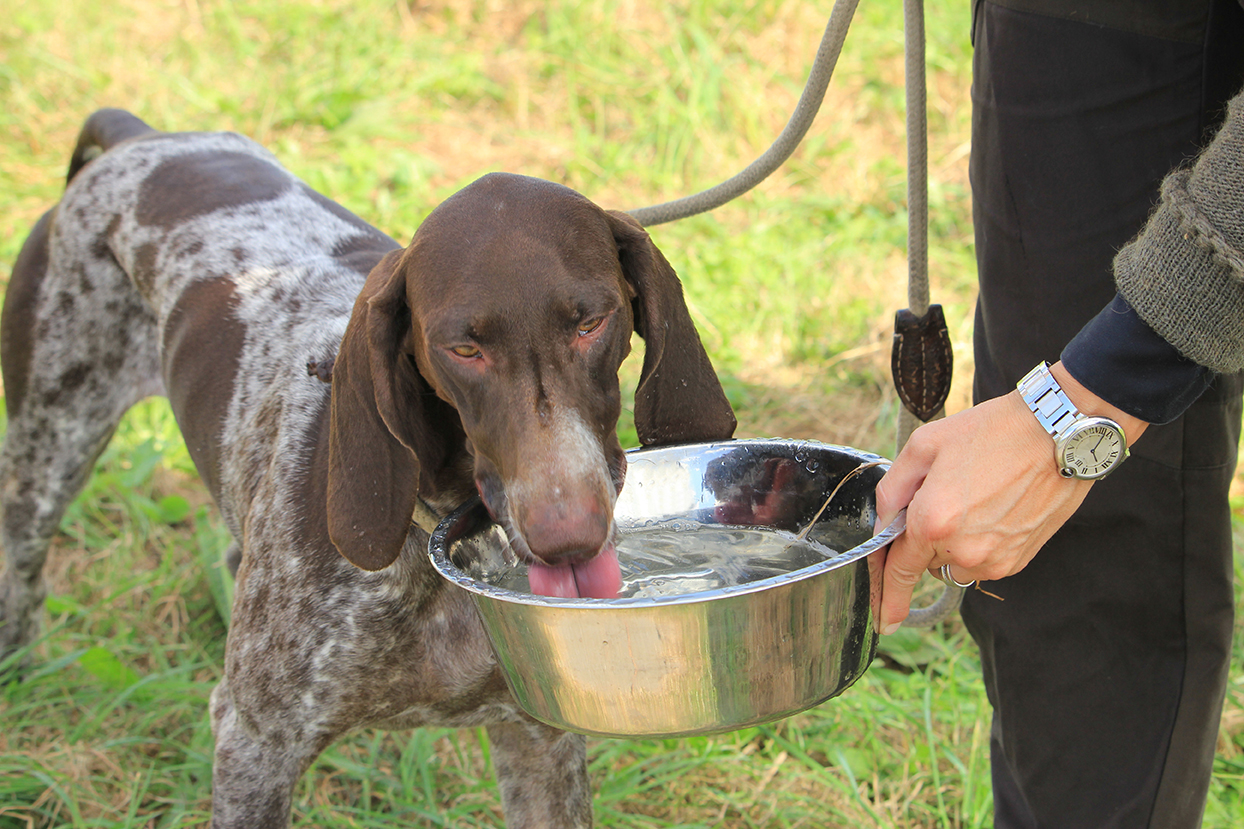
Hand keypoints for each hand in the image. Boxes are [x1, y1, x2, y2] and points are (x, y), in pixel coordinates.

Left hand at [871, 362, 1146, 632]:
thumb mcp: (925, 445)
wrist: (1056, 434)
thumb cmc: (991, 433)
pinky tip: (996, 508)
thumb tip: (882, 522)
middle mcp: (961, 550)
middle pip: (926, 559)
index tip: (883, 622)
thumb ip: (893, 489)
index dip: (886, 594)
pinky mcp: (1017, 561)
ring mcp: (993, 560)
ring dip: (954, 541)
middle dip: (926, 535)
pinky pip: (983, 562)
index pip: (898, 569)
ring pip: (954, 562)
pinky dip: (981, 543)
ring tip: (977, 497)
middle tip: (947, 493)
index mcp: (932, 521)